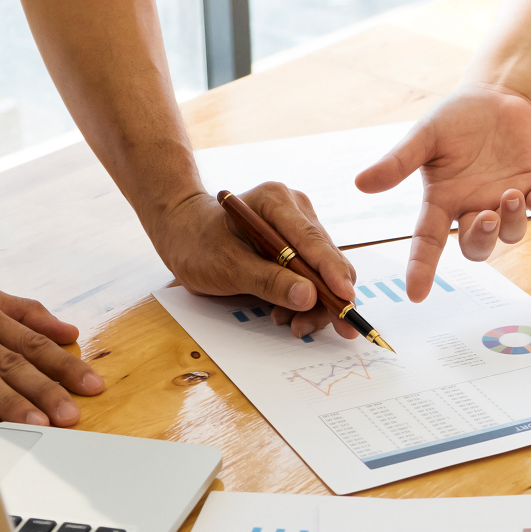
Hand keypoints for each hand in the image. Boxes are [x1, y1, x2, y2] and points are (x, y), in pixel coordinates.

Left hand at [154, 184, 358, 339]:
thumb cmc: (198, 244)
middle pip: (326, 257)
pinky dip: (306, 298)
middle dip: (330, 296)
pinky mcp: (299, 244)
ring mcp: (299, 225)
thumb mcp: (227, 267)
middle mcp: (295, 209)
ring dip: (316, 303)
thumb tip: (309, 297)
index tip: (345, 297)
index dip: (332, 271)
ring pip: (325, 270)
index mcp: (275, 202)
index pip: (312, 239)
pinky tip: (286, 313)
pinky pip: (314, 274)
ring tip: (291, 324)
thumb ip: (268, 281)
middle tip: (332, 329)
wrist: (184, 233)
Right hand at [355, 85, 530, 301]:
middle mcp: (473, 207)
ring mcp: (505, 200)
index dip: (421, 268)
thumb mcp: (424, 136)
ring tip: (511, 194)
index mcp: (443, 201)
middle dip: (481, 239)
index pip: (427, 242)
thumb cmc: (454, 120)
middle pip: (475, 246)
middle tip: (486, 218)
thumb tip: (361, 183)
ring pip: (510, 233)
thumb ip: (398, 162)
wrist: (494, 97)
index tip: (415, 294)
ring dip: (511, 220)